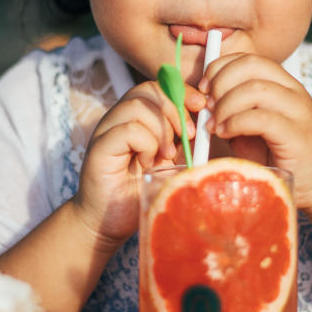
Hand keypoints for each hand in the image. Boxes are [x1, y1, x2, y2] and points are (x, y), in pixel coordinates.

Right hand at [70, 80, 205, 249]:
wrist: (106, 224)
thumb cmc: (137, 194)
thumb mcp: (170, 166)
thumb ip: (185, 146)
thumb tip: (211, 127)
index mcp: (134, 119)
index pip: (158, 87)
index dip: (181, 91)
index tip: (202, 106)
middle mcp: (118, 119)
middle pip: (148, 90)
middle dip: (176, 109)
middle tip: (188, 136)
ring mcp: (106, 131)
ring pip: (138, 106)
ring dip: (161, 130)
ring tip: (165, 155)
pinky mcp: (99, 148)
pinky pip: (128, 130)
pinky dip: (146, 144)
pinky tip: (148, 163)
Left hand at [200, 53, 311, 210]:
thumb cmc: (279, 157)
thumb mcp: (250, 129)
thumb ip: (231, 113)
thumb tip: (203, 103)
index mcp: (282, 84)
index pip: (248, 59)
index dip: (220, 68)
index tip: (204, 89)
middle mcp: (293, 91)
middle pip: (251, 65)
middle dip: (220, 82)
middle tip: (207, 106)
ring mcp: (298, 110)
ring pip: (255, 88)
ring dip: (226, 105)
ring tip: (215, 126)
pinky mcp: (297, 134)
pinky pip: (260, 118)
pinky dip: (235, 123)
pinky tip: (225, 135)